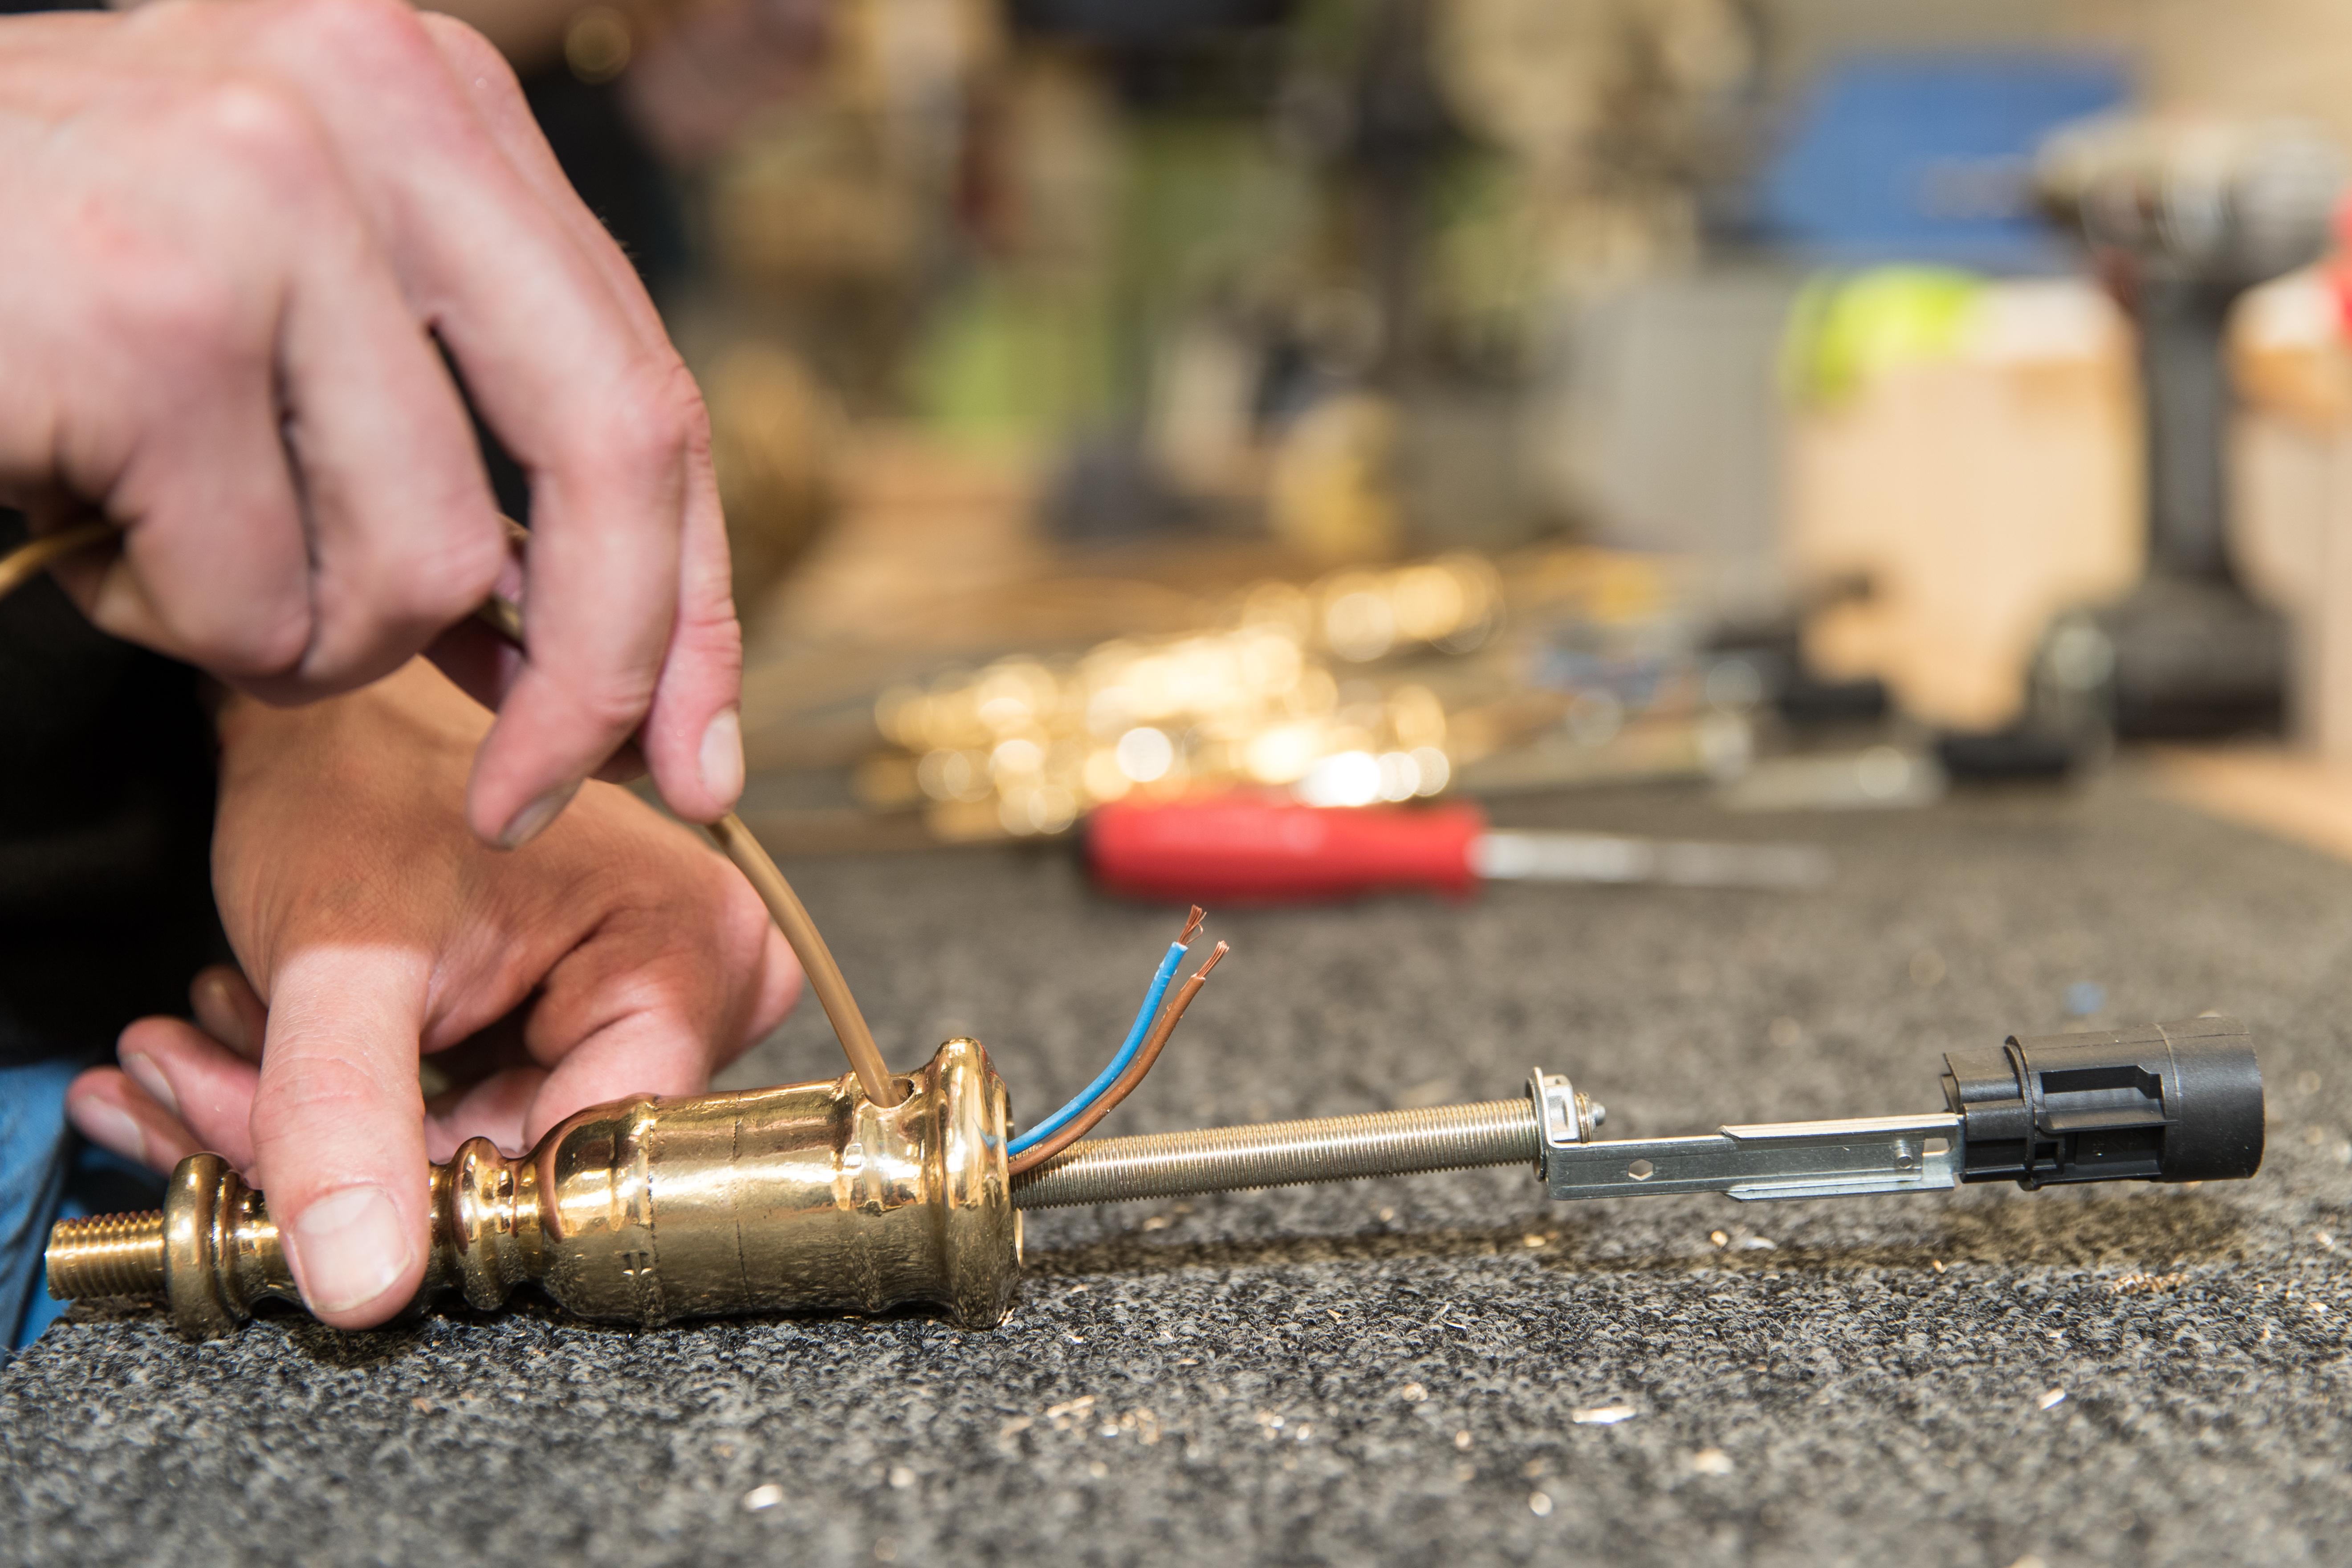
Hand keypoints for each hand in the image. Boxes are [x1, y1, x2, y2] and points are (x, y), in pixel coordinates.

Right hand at [0, 0, 743, 845]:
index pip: (644, 381)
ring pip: (427, 566)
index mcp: (428, 96)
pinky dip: (177, 621)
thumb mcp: (281, 330)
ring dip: (298, 628)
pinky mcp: (154, 319)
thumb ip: (444, 444)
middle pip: (620, 452)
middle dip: (601, 673)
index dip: (692, 593)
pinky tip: (80, 512)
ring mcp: (262, 195)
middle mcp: (372, 99)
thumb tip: (587, 650)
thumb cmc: (34, 293)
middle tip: (526, 802)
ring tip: (162, 536)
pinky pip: (264, 602)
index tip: (698, 747)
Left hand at [63, 660, 799, 1327]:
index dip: (442, 1204)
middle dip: (340, 1150)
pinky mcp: (586, 1006)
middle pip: (521, 1156)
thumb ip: (344, 1118)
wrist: (330, 699)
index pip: (592, 1159)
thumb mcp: (339, 954)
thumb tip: (362, 1288)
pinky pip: (464, 1104)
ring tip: (188, 1051)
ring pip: (475, 1140)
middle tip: (188, 1093)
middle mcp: (705, 976)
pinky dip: (341, 1094)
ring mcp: (649, 993)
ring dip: (316, 1121)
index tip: (297, 1194)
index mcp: (693, 954)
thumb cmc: (356, 774)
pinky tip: (237, 1043)